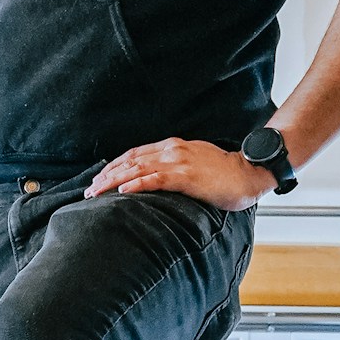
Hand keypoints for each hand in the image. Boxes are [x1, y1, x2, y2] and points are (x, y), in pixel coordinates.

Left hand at [84, 137, 271, 208]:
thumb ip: (175, 168)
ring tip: (96, 192)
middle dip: (107, 175)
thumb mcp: (195, 163)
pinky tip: (122, 191)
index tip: (99, 178)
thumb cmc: (225, 173)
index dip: (114, 166)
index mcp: (173, 147)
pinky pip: (155, 179)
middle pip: (130, 160)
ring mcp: (178, 162)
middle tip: (89, 190)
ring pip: (137, 168)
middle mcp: (172, 150)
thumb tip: (158, 179)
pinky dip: (136, 184)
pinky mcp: (186, 176)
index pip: (135, 154)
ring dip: (113, 181)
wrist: (249, 173)